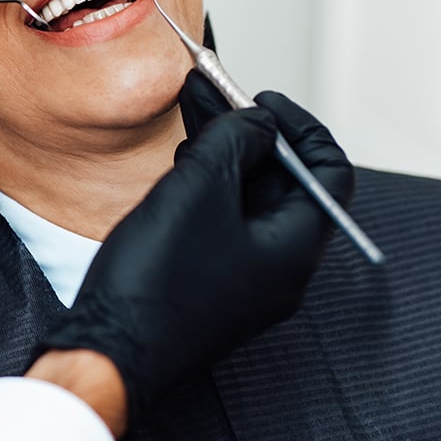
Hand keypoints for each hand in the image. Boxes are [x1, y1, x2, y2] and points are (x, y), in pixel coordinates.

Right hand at [37, 71, 354, 422]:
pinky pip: (225, 220)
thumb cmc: (158, 279)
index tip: (262, 99)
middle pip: (287, 182)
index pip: (329, 172)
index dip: (301, 126)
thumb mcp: (201, 186)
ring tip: (193, 108)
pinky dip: (210, 182)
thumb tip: (258, 123)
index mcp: (296, 247)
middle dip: (253, 131)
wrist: (110, 348)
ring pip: (250, 199)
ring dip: (226, 152)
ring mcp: (247, 278)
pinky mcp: (214, 283)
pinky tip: (182, 156)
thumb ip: (238, 139)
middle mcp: (281, 267)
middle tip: (217, 91)